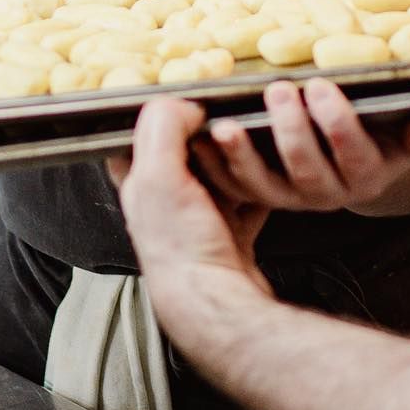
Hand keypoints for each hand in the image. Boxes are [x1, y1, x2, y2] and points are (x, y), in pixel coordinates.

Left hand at [111, 99, 272, 322]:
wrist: (218, 307)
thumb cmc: (182, 249)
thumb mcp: (159, 176)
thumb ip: (163, 128)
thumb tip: (186, 104)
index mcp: (140, 184)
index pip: (142, 134)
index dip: (164, 115)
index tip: (191, 101)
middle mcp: (164, 203)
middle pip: (186, 152)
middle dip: (209, 137)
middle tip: (230, 124)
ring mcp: (198, 221)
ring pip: (218, 174)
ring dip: (236, 161)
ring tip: (252, 149)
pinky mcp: (228, 237)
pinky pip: (247, 202)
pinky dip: (259, 190)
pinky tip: (270, 181)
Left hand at [197, 79, 409, 215]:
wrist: (356, 161)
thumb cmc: (380, 130)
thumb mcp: (402, 131)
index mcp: (367, 175)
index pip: (356, 157)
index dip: (339, 126)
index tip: (324, 87)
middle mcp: (330, 194)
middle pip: (309, 173)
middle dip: (293, 131)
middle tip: (280, 89)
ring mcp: (292, 198)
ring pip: (266, 187)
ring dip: (244, 156)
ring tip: (227, 125)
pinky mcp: (261, 196)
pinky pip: (235, 188)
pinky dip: (215, 166)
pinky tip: (200, 137)